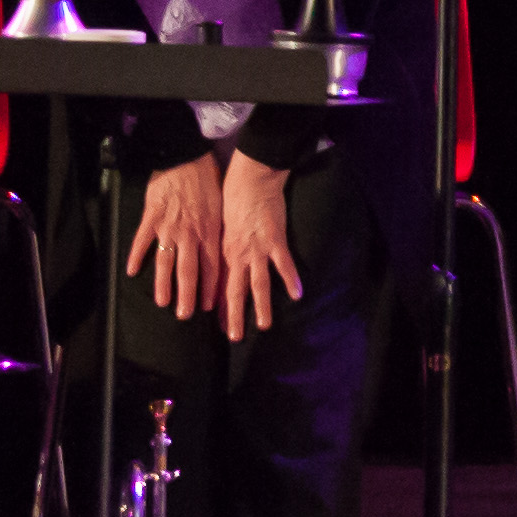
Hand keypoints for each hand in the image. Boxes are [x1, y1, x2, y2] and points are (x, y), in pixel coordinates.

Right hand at [128, 154, 225, 322]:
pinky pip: (142, 240)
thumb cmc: (207, 182)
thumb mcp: (221, 208)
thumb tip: (223, 252)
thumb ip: (218, 231)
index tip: (209, 306)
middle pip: (189, 270)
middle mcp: (190, 233)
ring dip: (164, 284)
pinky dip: (136, 256)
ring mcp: (169, 227)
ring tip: (163, 302)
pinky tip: (131, 272)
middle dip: (188, 295)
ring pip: (166, 261)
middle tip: (185, 315)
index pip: (212, 266)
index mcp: (209, 232)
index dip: (210, 288)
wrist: (186, 159)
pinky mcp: (151, 217)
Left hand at [212, 155, 303, 341]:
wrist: (249, 179)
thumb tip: (221, 262)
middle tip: (234, 337)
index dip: (219, 306)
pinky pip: (284, 264)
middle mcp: (238, 255)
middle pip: (234, 291)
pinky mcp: (275, 240)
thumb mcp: (220, 224)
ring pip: (258, 284)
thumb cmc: (232, 197)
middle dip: (233, 315)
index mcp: (223, 251)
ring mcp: (257, 249)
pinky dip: (290, 280)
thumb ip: (223, 245)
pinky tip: (298, 295)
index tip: (219, 325)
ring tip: (263, 325)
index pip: (219, 285)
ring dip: (260, 306)